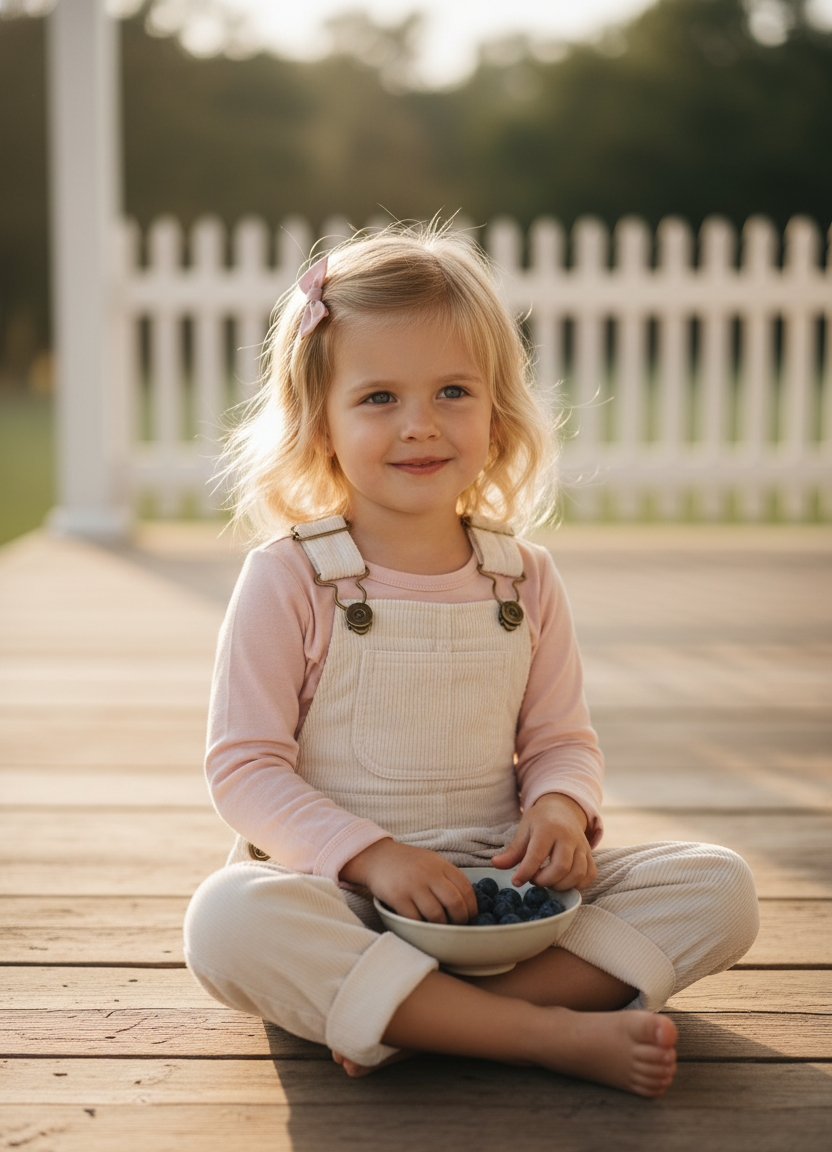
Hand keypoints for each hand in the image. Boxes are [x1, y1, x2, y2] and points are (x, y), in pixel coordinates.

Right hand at [340, 839, 477, 924]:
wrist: (375, 856)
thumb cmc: (407, 863)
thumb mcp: (430, 861)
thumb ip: (447, 878)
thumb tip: (466, 904)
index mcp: (441, 864)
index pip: (466, 888)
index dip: (472, 907)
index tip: (471, 917)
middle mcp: (429, 873)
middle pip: (455, 903)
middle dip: (460, 920)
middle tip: (456, 926)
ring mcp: (412, 884)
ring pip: (436, 915)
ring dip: (440, 926)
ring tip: (438, 927)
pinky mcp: (397, 896)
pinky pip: (415, 919)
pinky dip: (420, 926)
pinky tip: (420, 925)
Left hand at [491, 793, 596, 890]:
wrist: (562, 809)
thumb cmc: (539, 822)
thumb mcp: (523, 831)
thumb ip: (512, 851)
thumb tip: (495, 864)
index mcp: (548, 828)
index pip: (537, 854)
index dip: (525, 872)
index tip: (516, 881)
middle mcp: (568, 836)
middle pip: (561, 867)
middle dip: (544, 881)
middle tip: (534, 880)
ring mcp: (582, 845)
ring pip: (577, 873)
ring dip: (560, 885)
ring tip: (547, 881)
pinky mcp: (590, 854)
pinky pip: (590, 875)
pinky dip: (578, 885)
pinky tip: (563, 882)